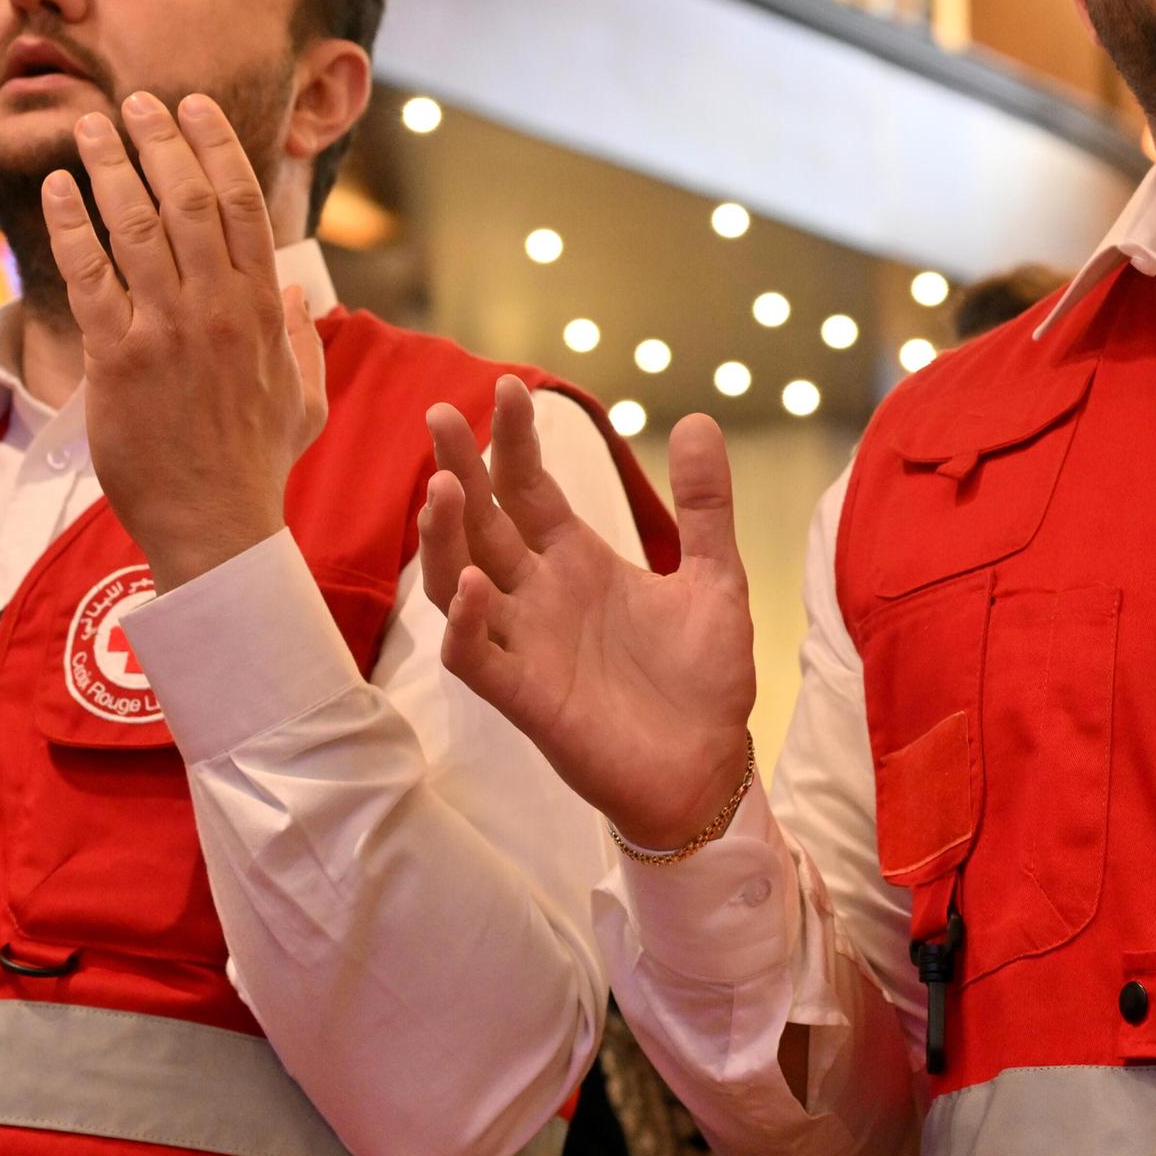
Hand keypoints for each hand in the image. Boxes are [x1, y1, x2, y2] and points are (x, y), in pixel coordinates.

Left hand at [41, 91, 326, 592]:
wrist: (215, 521)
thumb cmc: (259, 462)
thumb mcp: (305, 397)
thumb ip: (301, 337)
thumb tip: (296, 289)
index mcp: (264, 310)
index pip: (245, 206)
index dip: (217, 147)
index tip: (195, 110)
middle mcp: (218, 308)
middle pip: (190, 199)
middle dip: (161, 140)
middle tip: (136, 101)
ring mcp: (166, 330)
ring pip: (136, 225)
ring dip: (110, 166)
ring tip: (90, 126)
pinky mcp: (116, 358)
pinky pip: (89, 276)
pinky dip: (71, 226)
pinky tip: (58, 191)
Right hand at [421, 380, 755, 852]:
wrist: (711, 769)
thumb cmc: (703, 680)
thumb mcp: (716, 578)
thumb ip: (705, 506)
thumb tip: (700, 419)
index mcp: (578, 563)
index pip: (529, 489)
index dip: (513, 442)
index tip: (507, 387)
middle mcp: (541, 597)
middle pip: (482, 523)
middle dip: (458, 469)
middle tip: (439, 414)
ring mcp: (528, 646)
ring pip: (459, 584)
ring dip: (445, 539)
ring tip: (443, 488)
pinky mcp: (528, 699)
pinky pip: (477, 659)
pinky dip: (469, 622)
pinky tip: (477, 582)